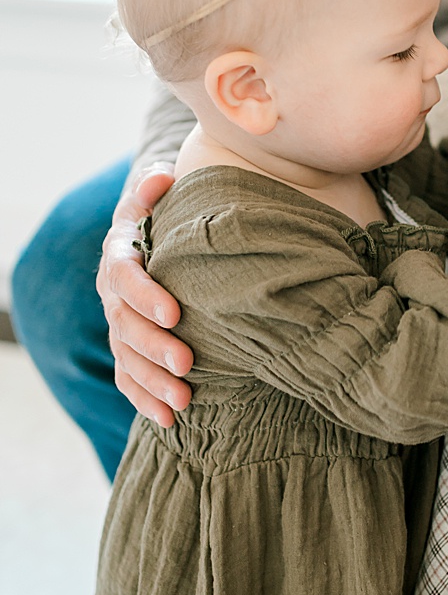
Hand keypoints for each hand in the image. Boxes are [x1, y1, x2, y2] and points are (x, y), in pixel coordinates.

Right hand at [100, 167, 192, 426]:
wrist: (157, 235)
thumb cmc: (167, 215)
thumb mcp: (158, 197)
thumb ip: (155, 189)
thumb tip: (163, 174)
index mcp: (120, 256)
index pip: (125, 277)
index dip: (145, 295)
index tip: (175, 312)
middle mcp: (113, 295)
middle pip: (126, 325)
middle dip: (154, 346)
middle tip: (188, 363)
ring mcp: (119, 325)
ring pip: (127, 358)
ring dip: (153, 382)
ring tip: (184, 401)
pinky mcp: (128, 350)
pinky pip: (129, 379)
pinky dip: (146, 401)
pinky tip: (169, 421)